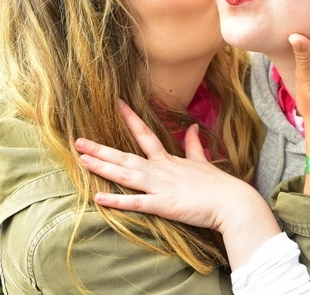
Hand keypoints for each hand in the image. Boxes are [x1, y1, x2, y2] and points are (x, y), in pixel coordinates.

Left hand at [75, 101, 280, 268]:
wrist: (232, 202)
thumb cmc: (218, 185)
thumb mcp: (203, 161)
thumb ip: (194, 145)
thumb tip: (192, 127)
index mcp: (169, 160)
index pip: (145, 135)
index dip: (130, 119)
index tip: (116, 103)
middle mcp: (160, 170)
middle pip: (125, 156)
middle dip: (101, 148)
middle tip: (78, 140)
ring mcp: (160, 187)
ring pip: (126, 175)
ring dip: (102, 167)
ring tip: (82, 160)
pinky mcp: (163, 205)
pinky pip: (136, 203)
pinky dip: (117, 201)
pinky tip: (98, 197)